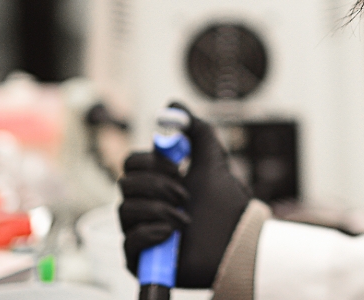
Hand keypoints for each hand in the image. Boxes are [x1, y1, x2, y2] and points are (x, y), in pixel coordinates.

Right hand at [118, 103, 251, 287]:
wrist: (239, 241)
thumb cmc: (225, 205)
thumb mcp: (213, 161)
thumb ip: (196, 130)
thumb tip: (174, 104)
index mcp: (157, 182)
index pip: (132, 163)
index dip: (151, 161)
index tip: (179, 166)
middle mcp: (144, 206)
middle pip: (125, 184)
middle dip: (157, 185)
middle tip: (185, 193)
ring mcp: (140, 232)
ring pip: (125, 210)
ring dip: (159, 210)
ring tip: (186, 218)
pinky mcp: (141, 259)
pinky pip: (129, 243)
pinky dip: (150, 233)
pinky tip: (171, 233)